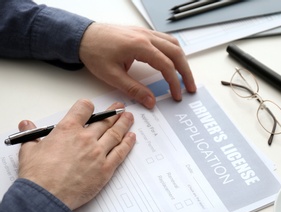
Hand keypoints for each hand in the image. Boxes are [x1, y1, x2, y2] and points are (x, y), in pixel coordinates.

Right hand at [17, 99, 135, 209]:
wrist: (46, 197)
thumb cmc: (37, 175)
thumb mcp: (29, 150)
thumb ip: (31, 134)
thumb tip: (26, 124)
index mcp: (67, 129)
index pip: (84, 108)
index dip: (88, 106)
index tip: (92, 108)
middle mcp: (85, 138)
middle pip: (104, 121)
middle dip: (113, 112)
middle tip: (120, 108)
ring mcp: (98, 153)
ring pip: (115, 134)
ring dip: (124, 124)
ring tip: (129, 118)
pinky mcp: (105, 169)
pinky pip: (120, 152)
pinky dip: (128, 143)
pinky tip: (132, 137)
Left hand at [79, 23, 196, 108]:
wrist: (82, 36)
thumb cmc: (94, 52)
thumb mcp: (112, 76)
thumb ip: (134, 89)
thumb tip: (151, 101)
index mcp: (139, 46)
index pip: (166, 65)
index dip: (174, 82)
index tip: (176, 95)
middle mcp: (146, 36)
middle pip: (176, 53)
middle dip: (186, 72)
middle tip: (190, 87)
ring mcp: (145, 33)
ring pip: (173, 44)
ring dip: (182, 60)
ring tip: (185, 76)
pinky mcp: (142, 33)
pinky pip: (165, 40)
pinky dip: (173, 52)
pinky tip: (173, 61)